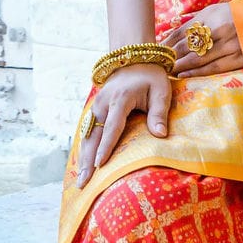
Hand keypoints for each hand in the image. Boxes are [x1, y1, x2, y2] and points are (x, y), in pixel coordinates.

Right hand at [75, 62, 171, 187]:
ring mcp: (96, 107)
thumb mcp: (161, 91)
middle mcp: (103, 104)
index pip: (112, 126)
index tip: (100, 164)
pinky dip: (84, 150)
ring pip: (86, 136)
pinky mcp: (94, 111)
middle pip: (93, 135)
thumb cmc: (151, 78)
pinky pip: (87, 133)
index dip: (106, 146)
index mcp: (120, 99)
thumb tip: (160, 135)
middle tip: (85, 182)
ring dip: (83, 158)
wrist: (134, 60)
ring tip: (81, 180)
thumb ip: (159, 113)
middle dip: (88, 160)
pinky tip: (83, 166)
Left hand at [163, 4, 242, 77]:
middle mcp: (219, 29)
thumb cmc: (236, 15)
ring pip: (198, 58)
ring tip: (167, 71)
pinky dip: (196, 72)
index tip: (157, 50)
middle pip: (188, 45)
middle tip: (158, 64)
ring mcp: (229, 44)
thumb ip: (196, 20)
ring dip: (180, 66)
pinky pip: (213, 68)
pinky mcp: (238, 58)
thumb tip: (172, 30)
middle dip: (171, 56)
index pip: (183, 31)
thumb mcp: (215, 10)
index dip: (168, 42)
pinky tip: (183, 74)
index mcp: (212, 15)